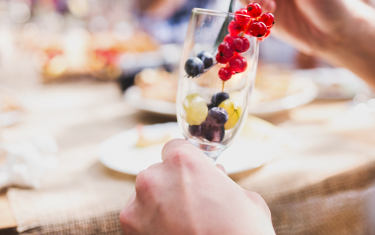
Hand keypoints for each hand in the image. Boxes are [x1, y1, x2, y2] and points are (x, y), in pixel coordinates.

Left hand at [119, 140, 274, 234]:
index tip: (193, 177)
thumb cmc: (243, 233)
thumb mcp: (244, 199)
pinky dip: (150, 227)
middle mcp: (154, 177)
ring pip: (145, 197)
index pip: (175, 148)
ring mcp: (137, 206)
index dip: (186, 164)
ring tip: (182, 227)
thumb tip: (216, 177)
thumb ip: (221, 182)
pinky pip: (138, 220)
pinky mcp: (129, 230)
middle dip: (172, 186)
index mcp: (183, 161)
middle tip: (192, 207)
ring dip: (159, 206)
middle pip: (158, 173)